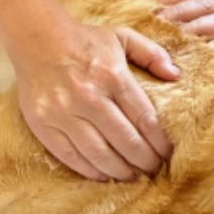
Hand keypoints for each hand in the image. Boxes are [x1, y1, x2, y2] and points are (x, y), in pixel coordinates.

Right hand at [13, 21, 177, 181]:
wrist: (36, 38)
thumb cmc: (85, 40)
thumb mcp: (123, 37)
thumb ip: (152, 54)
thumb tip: (176, 76)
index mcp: (113, 75)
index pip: (145, 118)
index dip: (160, 142)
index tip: (168, 153)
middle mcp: (89, 96)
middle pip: (125, 141)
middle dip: (145, 161)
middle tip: (154, 170)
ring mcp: (63, 112)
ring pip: (99, 154)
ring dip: (120, 171)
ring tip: (133, 176)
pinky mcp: (42, 124)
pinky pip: (70, 156)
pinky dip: (90, 170)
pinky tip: (104, 174)